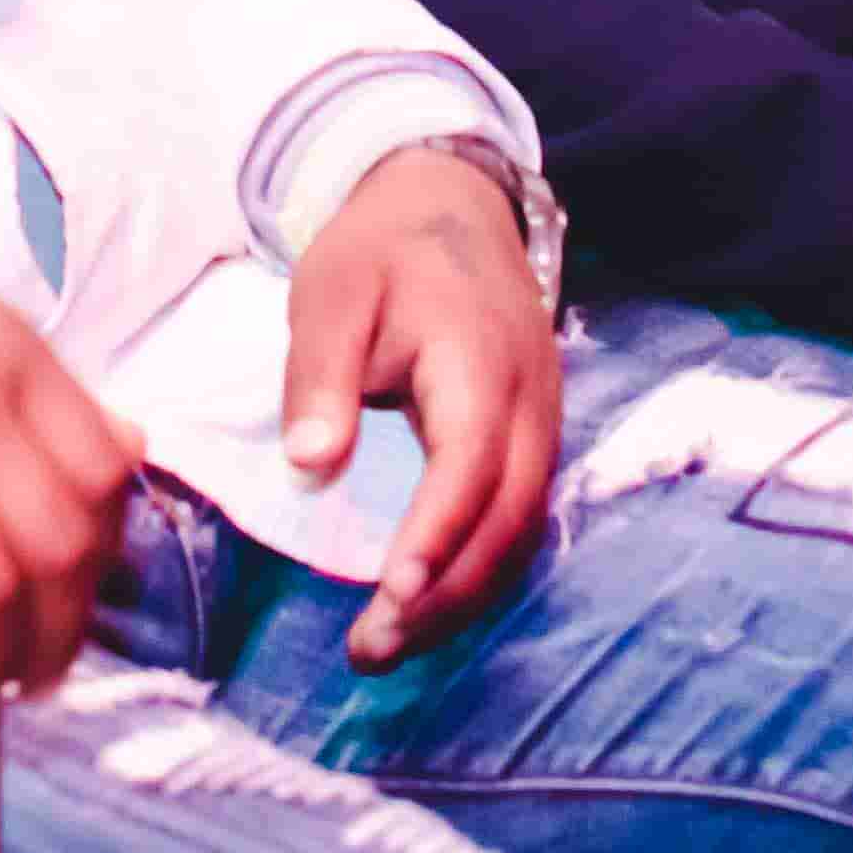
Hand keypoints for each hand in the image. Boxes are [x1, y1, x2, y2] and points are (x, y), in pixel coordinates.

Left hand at [283, 147, 562, 669]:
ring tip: (388, 643)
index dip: (437, 535)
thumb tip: (309, 464)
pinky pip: (518, 517)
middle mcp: (530, 401)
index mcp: (481, 361)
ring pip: (521, 530)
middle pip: (508, 518)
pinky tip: (426, 601)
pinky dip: (477, 569)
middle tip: (371, 648)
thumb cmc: (382, 250)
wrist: (450, 204)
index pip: (470, 464)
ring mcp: (542, 421)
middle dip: (446, 595)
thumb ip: (321, 376)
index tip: (390, 592)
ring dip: (462, 596)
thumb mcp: (330, 292)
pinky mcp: (533, 436)